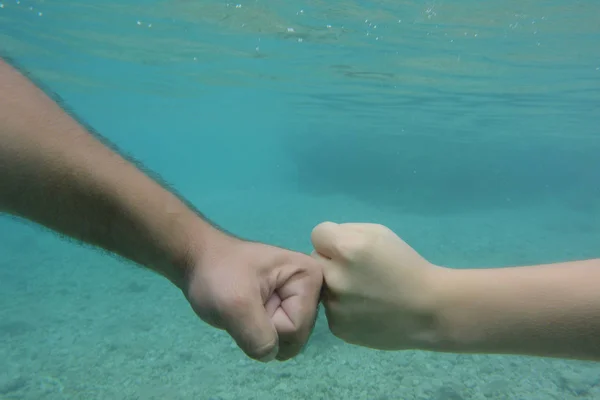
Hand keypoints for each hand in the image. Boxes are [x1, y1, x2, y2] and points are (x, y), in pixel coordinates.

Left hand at [183, 235, 322, 361]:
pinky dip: (257, 333)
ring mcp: (299, 300)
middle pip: (296, 337)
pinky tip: (249, 312)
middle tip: (246, 305)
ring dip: (260, 333)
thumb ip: (258, 336)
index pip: (296, 327)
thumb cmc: (218, 274)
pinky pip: (278, 339)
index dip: (268, 323)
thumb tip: (269, 355)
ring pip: (287, 342)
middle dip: (265, 330)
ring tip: (246, 308)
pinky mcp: (286, 308)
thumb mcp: (235, 304)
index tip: (248, 300)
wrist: (198, 262)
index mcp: (311, 276)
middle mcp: (313, 288)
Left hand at [311, 222, 442, 350]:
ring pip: (321, 287)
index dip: (332, 239)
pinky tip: (365, 310)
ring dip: (334, 286)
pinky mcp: (337, 328)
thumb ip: (346, 232)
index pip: (317, 234)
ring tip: (363, 293)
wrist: (429, 309)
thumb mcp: (380, 233)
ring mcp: (333, 306)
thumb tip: (325, 242)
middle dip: (330, 262)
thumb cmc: (406, 266)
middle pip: (315, 260)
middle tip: (356, 271)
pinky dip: (343, 308)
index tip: (348, 248)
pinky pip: (330, 310)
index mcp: (346, 249)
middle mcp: (334, 277)